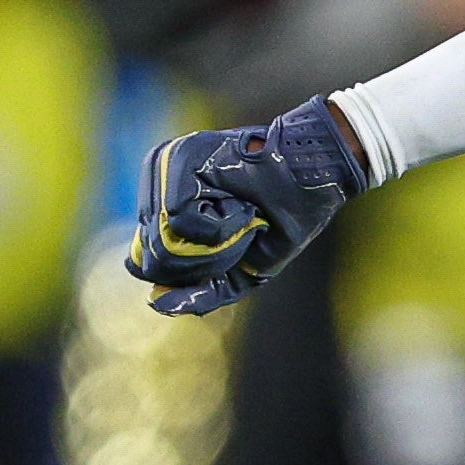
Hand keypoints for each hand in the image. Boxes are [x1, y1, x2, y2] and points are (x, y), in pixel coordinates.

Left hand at [131, 98, 369, 313]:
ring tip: (242, 214)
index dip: (193, 272)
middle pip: (154, 255)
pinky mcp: (179, 160)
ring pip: (164, 239)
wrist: (314, 176)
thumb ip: (202, 292)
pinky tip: (240, 206)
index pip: (150, 263)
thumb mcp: (242, 271)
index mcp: (163, 210)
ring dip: (213, 242)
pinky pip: (179, 218)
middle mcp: (156, 187)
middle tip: (241, 232)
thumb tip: (157, 303)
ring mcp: (164, 170)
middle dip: (205, 261)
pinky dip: (217, 225)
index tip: (232, 250)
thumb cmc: (283, 219)